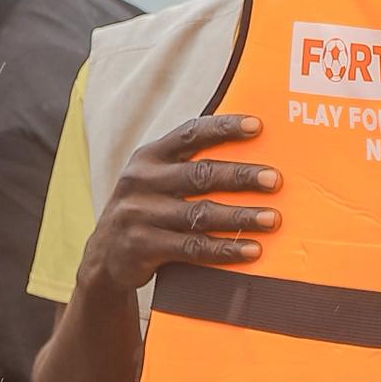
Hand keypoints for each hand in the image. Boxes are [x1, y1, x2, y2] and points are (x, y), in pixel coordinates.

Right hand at [76, 114, 280, 292]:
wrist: (105, 256)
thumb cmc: (149, 208)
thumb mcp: (157, 180)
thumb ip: (190, 165)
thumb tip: (255, 151)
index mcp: (150, 156)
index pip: (190, 133)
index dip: (224, 128)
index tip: (257, 126)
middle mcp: (141, 181)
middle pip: (200, 175)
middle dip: (241, 176)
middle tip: (275, 180)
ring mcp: (139, 214)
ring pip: (199, 214)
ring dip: (240, 217)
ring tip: (272, 218)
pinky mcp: (141, 246)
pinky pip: (192, 247)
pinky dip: (225, 249)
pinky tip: (251, 250)